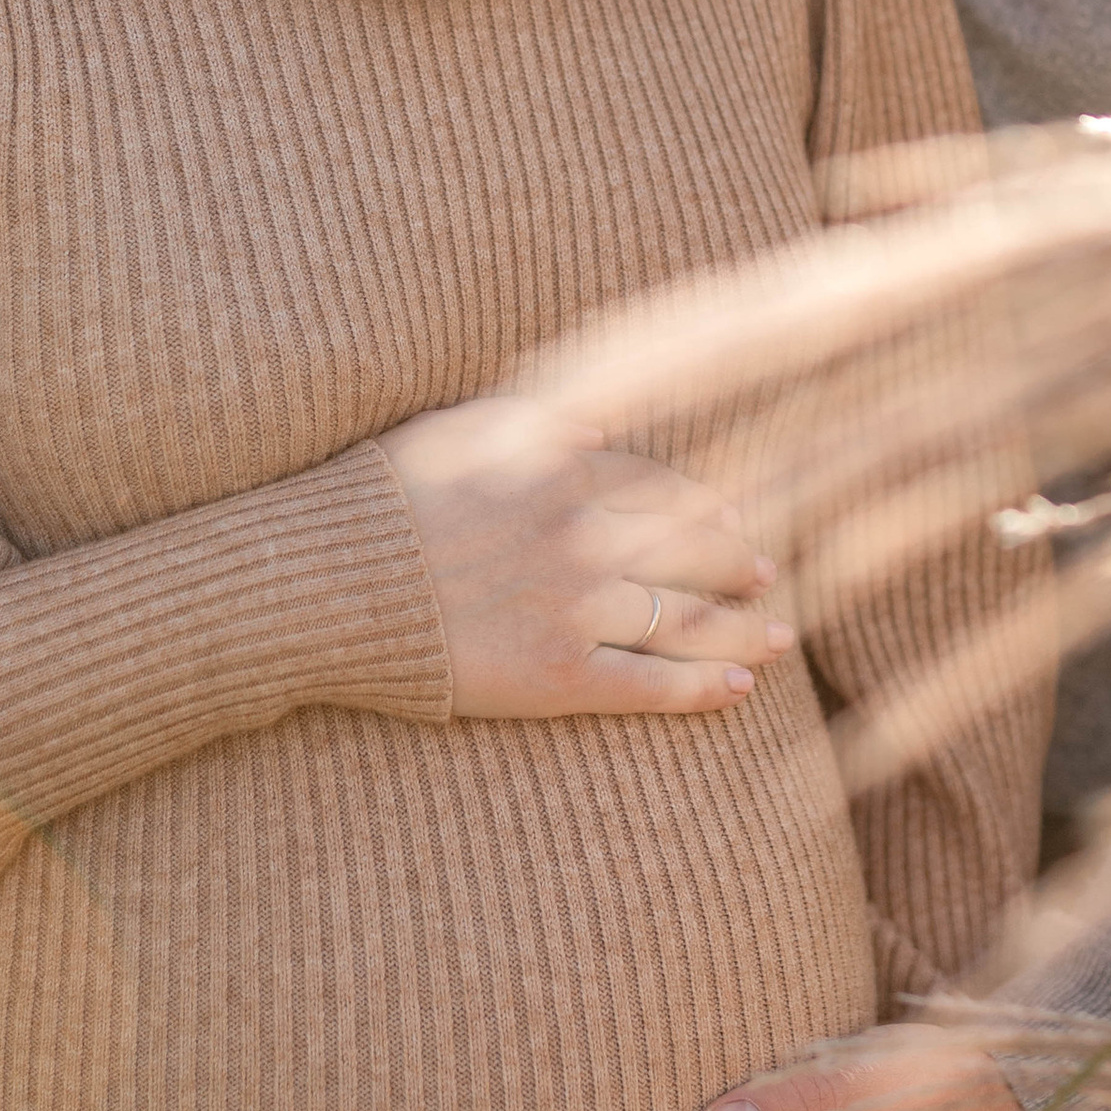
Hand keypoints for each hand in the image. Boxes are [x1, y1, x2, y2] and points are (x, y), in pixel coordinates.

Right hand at [380, 395, 793, 718]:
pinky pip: (650, 684)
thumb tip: (602, 421)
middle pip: (692, 549)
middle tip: (767, 573)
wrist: (330, 580)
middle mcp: (584, 536)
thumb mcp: (461, 431)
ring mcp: (577, 608)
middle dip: (739, 562)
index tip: (734, 513)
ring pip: (688, 618)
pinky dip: (703, 687)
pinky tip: (739, 689)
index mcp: (563, 471)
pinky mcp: (559, 674)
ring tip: (780, 636)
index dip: (707, 503)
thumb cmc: (384, 500)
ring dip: (744, 629)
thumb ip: (538, 422)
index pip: (663, 485)